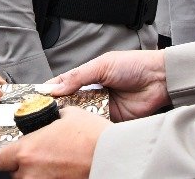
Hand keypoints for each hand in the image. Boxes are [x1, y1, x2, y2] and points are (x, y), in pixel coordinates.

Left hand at [0, 107, 106, 177]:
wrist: (114, 156)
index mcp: (27, 151)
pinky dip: (50, 178)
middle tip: (38, 157)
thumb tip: (48, 119)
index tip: (12, 152)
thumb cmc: (93, 136)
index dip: (6, 154)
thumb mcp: (67, 115)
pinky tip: (62, 170)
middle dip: (23, 166)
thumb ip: (49, 119)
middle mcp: (30, 173)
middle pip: (14, 174)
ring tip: (52, 164)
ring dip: (35, 174)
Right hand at [43, 50, 170, 121]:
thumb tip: (54, 88)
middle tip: (43, 116)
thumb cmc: (133, 65)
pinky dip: (88, 128)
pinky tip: (80, 129)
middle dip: (58, 109)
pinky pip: (96, 126)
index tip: (35, 99)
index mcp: (88, 77)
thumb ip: (78, 77)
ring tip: (59, 123)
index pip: (64, 85)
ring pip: (81, 117)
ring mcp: (102, 108)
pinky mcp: (112, 121)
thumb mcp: (102, 66)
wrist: (160, 79)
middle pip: (70, 104)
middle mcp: (92, 94)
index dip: (50, 92)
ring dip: (73, 119)